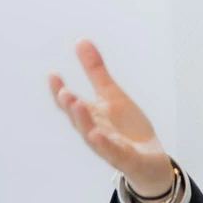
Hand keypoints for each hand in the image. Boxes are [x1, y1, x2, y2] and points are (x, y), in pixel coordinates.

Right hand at [49, 40, 174, 195]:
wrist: (149, 162)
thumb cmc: (127, 130)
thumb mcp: (113, 95)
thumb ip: (96, 71)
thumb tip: (81, 41)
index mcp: (91, 115)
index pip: (71, 103)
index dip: (60, 90)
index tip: (53, 74)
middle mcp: (96, 132)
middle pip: (79, 120)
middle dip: (71, 106)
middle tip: (65, 92)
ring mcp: (110, 148)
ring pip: (93, 138)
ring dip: (84, 123)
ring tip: (78, 107)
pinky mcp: (128, 160)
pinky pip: (115, 154)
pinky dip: (107, 145)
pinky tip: (99, 135)